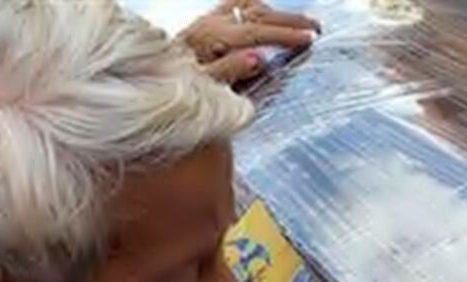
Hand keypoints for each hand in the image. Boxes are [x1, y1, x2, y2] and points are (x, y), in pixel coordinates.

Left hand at [181, 0, 320, 82]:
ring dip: (276, 12)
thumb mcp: (202, 87)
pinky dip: (254, 4)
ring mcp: (208, 18)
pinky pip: (234, 3)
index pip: (256, 32)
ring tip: (299, 24)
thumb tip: (259, 58)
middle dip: (290, 20)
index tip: (308, 40)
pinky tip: (267, 11)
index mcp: (211, 37)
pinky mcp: (205, 20)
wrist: (150, 81)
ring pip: (248, 4)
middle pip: (258, 13)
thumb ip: (230, 71)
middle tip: (316, 29)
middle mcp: (210, 22)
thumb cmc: (177, 88)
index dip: (284, 35)